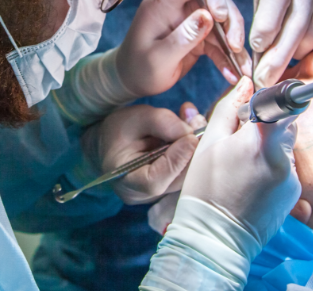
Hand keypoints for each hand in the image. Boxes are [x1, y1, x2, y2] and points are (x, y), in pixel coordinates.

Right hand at [81, 105, 204, 204]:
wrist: (112, 139)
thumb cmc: (120, 129)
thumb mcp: (136, 118)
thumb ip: (162, 122)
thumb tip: (190, 131)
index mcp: (125, 181)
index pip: (155, 180)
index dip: (176, 160)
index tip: (191, 138)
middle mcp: (144, 195)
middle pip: (177, 179)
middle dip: (192, 151)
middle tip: (200, 123)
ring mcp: (159, 194)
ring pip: (186, 175)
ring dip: (196, 149)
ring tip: (195, 122)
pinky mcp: (169, 186)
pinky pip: (187, 171)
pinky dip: (193, 151)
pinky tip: (193, 130)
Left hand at [116, 0, 250, 97]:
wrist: (130, 82)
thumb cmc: (138, 69)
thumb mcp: (159, 57)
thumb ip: (183, 36)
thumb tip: (209, 16)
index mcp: (163, 3)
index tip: (222, 16)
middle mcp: (178, 7)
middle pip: (214, 1)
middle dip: (230, 21)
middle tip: (235, 44)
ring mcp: (189, 22)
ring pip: (221, 24)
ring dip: (233, 44)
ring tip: (242, 66)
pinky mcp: (197, 37)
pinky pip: (218, 43)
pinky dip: (226, 57)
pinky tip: (233, 74)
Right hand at [181, 76, 300, 246]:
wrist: (215, 236)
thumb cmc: (206, 185)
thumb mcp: (210, 141)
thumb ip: (229, 108)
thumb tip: (247, 84)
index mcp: (259, 140)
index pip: (284, 104)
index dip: (274, 100)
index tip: (262, 105)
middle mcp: (282, 158)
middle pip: (286, 124)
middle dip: (268, 125)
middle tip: (243, 140)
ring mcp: (292, 178)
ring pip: (286, 146)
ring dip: (271, 147)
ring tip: (245, 166)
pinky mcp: (294, 193)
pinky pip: (287, 167)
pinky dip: (274, 167)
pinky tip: (253, 180)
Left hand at [251, 0, 312, 87]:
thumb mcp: (270, 0)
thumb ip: (265, 21)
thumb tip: (261, 56)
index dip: (266, 26)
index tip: (257, 48)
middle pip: (296, 24)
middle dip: (277, 57)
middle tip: (264, 78)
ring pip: (312, 37)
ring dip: (296, 53)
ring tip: (287, 54)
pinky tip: (308, 44)